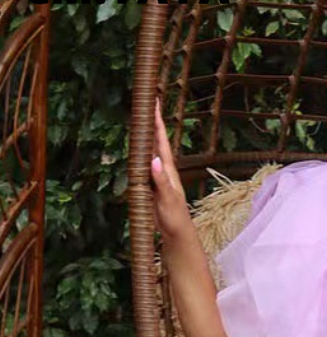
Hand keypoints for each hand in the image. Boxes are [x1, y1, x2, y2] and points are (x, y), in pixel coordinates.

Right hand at [151, 96, 190, 241]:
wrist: (177, 234)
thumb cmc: (175, 218)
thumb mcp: (168, 200)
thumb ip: (161, 181)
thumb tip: (154, 160)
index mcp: (169, 170)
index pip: (161, 141)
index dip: (157, 122)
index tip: (154, 103)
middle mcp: (164, 170)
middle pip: (157, 141)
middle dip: (153, 122)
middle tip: (148, 102)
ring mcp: (159, 177)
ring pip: (151, 150)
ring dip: (147, 134)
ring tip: (143, 118)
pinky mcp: (153, 185)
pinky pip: (145, 163)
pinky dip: (142, 151)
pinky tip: (138, 148)